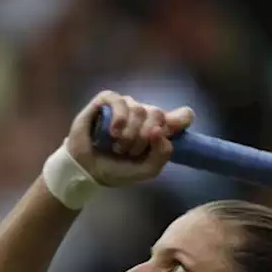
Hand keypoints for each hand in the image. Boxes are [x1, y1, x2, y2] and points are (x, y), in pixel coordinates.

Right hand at [66, 90, 193, 186]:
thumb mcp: (146, 170)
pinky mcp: (107, 101)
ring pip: (139, 110)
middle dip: (145, 137)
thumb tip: (160, 132)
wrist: (88, 170)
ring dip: (128, 134)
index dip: (182, 119)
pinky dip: (119, 119)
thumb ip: (161, 155)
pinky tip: (113, 132)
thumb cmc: (117, 169)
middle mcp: (144, 115)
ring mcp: (126, 106)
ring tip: (117, 147)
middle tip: (131, 151)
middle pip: (158, 114)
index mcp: (157, 130)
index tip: (171, 131)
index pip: (182, 115)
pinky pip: (120, 102)